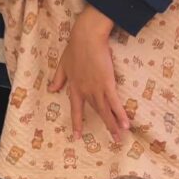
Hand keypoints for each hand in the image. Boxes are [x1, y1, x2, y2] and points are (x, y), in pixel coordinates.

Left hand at [49, 5, 127, 140]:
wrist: (86, 38)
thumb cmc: (75, 48)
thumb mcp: (63, 64)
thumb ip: (58, 78)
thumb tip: (52, 90)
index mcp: (74, 87)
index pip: (76, 109)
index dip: (77, 123)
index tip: (77, 136)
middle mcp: (85, 91)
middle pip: (96, 112)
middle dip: (105, 126)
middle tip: (113, 141)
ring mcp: (96, 88)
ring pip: (106, 111)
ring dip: (113, 125)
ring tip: (120, 137)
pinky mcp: (107, 83)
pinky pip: (114, 102)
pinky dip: (120, 114)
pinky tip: (126, 124)